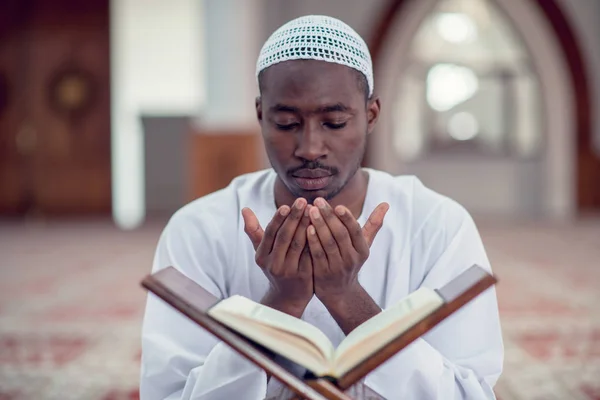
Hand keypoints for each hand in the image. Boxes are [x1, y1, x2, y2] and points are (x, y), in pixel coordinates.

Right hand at [242, 198, 312, 317]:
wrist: (288, 297)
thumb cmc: (276, 267)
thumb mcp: (262, 252)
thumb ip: (254, 231)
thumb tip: (244, 209)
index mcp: (262, 256)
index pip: (270, 234)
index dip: (278, 219)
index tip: (286, 205)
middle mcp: (274, 264)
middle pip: (285, 237)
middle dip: (294, 217)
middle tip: (303, 201)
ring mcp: (289, 271)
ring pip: (298, 244)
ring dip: (306, 225)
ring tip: (313, 210)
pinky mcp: (304, 276)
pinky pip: (310, 254)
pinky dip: (315, 240)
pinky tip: (321, 227)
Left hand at [307, 198, 388, 302]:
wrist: (339, 291)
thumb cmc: (351, 260)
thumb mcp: (364, 245)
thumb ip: (373, 224)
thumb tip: (386, 204)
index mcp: (362, 250)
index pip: (356, 231)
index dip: (347, 218)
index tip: (338, 206)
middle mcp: (352, 259)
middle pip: (340, 235)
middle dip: (329, 216)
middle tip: (318, 201)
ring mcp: (337, 267)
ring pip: (328, 243)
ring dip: (319, 225)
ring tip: (311, 210)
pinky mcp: (323, 273)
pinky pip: (317, 254)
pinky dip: (312, 241)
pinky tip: (306, 228)